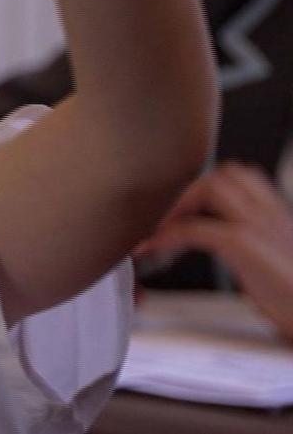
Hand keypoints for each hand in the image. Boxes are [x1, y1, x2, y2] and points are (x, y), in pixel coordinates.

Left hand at [138, 163, 292, 338]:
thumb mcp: (277, 261)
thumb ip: (256, 244)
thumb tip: (223, 245)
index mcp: (280, 216)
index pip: (243, 176)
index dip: (208, 187)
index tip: (186, 210)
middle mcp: (272, 214)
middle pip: (224, 174)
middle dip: (191, 191)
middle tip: (170, 218)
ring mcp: (260, 225)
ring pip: (211, 187)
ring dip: (180, 205)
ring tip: (163, 229)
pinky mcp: (245, 245)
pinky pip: (195, 228)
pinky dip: (169, 236)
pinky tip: (156, 249)